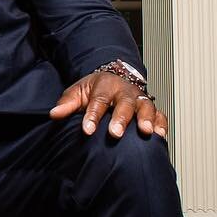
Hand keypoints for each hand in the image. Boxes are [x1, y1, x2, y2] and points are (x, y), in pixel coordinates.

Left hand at [49, 72, 167, 139]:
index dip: (93, 115)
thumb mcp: (78, 92)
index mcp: (105, 85)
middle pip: (124, 103)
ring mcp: (139, 99)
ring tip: (146, 132)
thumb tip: (54, 114)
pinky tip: (160, 136)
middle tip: (115, 133)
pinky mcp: (151, 109)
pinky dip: (161, 124)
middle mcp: (125, 91)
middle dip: (121, 118)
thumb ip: (67, 103)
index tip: (88, 130)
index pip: (99, 100)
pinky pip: (160, 115)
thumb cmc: (95, 89)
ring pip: (146, 107)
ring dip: (146, 119)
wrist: (113, 80)